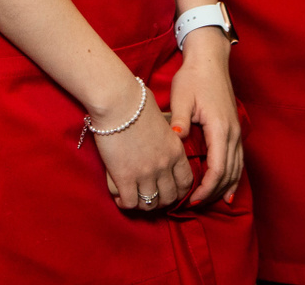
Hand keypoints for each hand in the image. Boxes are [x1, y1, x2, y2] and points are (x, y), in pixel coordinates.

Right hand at [92, 79, 192, 212]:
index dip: (178, 191)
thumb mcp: (162, 119)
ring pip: (150, 204)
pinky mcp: (125, 177)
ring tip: (134, 197)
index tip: (169, 189)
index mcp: (176, 151)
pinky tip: (120, 196)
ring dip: (143, 204)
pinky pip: (130, 202)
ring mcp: (145, 174)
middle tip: (150, 196)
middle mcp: (164, 166)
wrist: (119, 102)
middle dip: (161, 200)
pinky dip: (125, 203)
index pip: (185, 183)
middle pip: (169, 197)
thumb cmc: (138, 101)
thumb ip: (167, 134)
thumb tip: (165, 131)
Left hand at [169, 30, 243, 204]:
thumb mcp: (182, 96)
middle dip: (213, 192)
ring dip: (224, 187)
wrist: (210, 60)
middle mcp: (233, 133)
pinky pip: (238, 160)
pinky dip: (233, 177)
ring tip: (209, 202)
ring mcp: (236, 131)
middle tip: (195, 205)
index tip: (191, 199)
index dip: (206, 187)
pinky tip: (227, 190)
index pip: (218, 167)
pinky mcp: (235, 129)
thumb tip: (176, 137)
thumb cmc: (194, 77)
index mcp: (220, 127)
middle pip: (229, 172)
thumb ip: (180, 118)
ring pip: (237, 168)